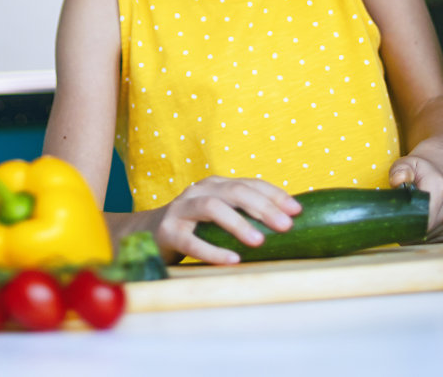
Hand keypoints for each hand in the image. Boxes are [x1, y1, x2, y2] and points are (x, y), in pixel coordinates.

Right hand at [144, 176, 302, 264]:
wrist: (145, 234)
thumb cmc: (192, 227)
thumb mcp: (218, 215)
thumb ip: (243, 214)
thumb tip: (287, 223)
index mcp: (215, 185)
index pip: (249, 183)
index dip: (274, 194)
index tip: (297, 210)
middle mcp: (199, 191)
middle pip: (234, 191)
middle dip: (263, 207)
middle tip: (286, 226)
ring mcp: (181, 209)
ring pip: (211, 207)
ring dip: (238, 223)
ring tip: (260, 241)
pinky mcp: (167, 231)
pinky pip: (192, 242)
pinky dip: (214, 251)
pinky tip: (233, 260)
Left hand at [388, 147, 442, 242]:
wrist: (442, 168)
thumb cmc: (422, 168)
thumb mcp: (408, 162)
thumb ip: (400, 170)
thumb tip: (397, 181)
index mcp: (440, 190)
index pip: (424, 218)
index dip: (407, 225)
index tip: (394, 222)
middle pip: (424, 231)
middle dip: (407, 232)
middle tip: (393, 224)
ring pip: (427, 239)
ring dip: (413, 236)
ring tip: (403, 222)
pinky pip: (431, 241)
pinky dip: (419, 238)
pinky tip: (413, 226)